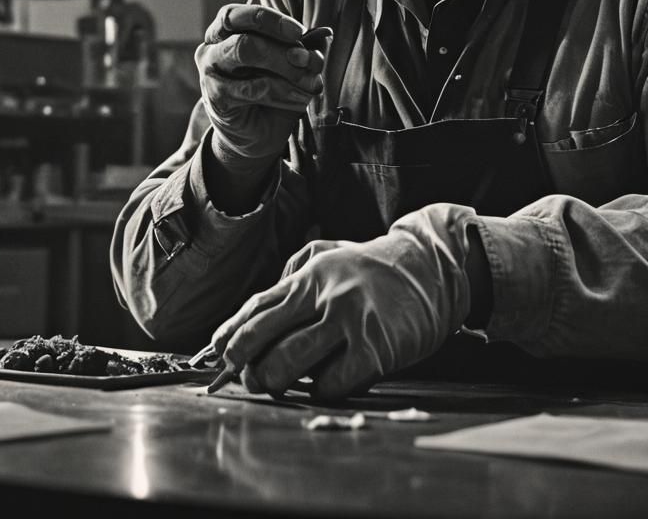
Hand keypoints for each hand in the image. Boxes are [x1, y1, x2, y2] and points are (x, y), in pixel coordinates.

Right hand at [195, 4, 327, 164]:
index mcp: (225, 32)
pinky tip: (300, 99)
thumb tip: (323, 35)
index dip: (269, 20)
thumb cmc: (271, 91)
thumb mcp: (290, 65)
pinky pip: (253, 88)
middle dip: (282, 48)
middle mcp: (211, 48)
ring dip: (287, 69)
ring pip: (246, 53)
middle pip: (244, 36)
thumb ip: (302, 48)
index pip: (238, 15)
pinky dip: (283, 92)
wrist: (257, 135)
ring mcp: (209, 73)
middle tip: (308, 61)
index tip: (300, 32)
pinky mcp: (216, 98)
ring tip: (311, 83)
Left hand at [209, 204, 478, 400]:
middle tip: (248, 377)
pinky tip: (322, 384)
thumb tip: (253, 317)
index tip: (218, 354)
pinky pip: (332, 383)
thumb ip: (290, 281)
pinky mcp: (375, 350)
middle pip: (265, 340)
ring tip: (278, 384)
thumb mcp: (325, 257)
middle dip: (247, 367)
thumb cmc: (369, 270)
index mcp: (308, 274)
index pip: (256, 308)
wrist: (429, 270)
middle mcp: (325, 296)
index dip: (231, 335)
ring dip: (276, 382)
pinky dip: (320, 390)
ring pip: (291, 364)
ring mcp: (350, 322)